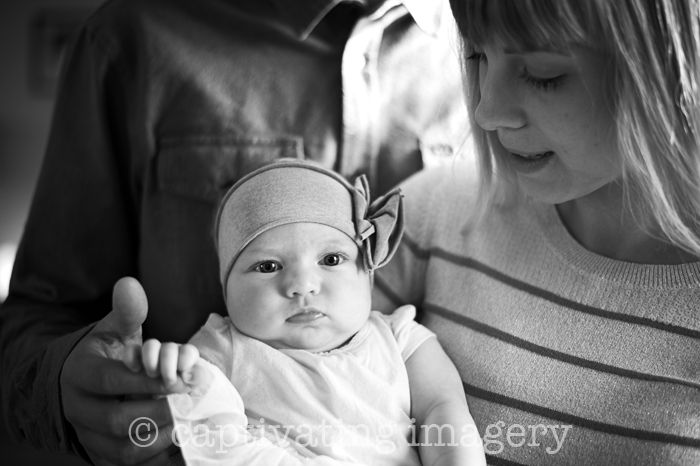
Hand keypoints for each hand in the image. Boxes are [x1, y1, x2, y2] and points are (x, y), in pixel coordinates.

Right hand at [60, 277, 188, 464]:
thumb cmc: (104, 354)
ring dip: (159, 439)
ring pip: (122, 448)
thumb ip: (127, 311)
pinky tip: (184, 447)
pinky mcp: (103, 456)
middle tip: (188, 403)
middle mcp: (79, 409)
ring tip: (188, 424)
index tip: (177, 378)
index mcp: (80, 374)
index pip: (110, 380)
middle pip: (116, 420)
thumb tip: (130, 283)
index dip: (145, 381)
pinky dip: (158, 460)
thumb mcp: (113, 330)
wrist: (76, 388)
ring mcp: (90, 436)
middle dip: (157, 412)